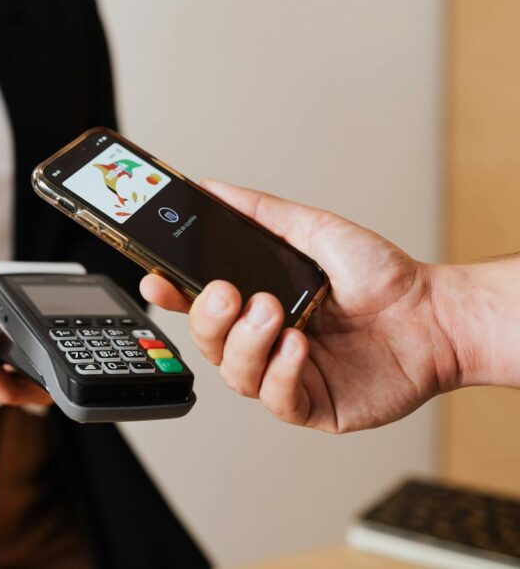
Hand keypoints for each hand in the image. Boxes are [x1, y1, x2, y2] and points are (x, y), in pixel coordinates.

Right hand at [140, 179, 460, 432]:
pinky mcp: (311, 405)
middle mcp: (264, 340)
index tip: (156, 279)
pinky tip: (297, 346)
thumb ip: (260, 212)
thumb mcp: (315, 230)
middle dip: (209, 318)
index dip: (172, 294)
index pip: (198, 302)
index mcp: (257, 300)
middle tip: (229, 294)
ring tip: (273, 314)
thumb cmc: (383, 277)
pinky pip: (275, 399)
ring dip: (246, 343)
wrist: (436, 315)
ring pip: (235, 373)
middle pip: (209, 341)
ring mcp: (284, 375)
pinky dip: (279, 372)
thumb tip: (213, 189)